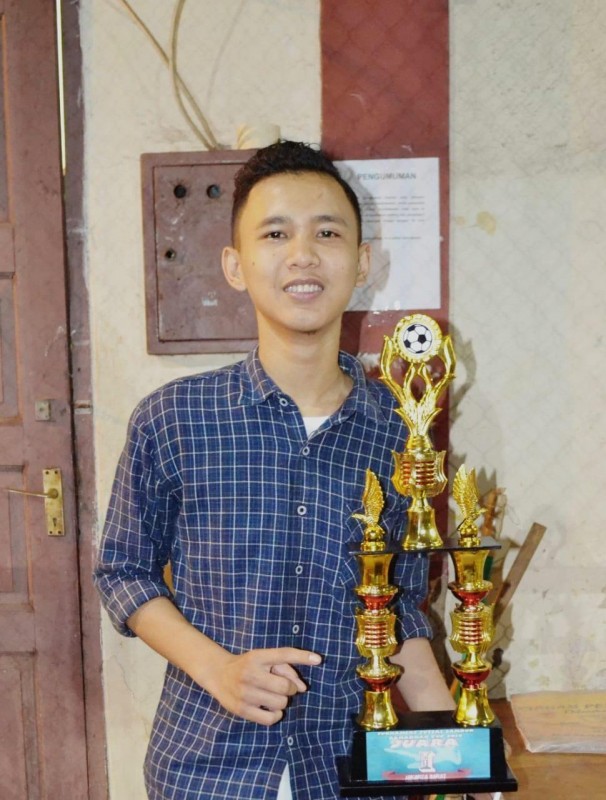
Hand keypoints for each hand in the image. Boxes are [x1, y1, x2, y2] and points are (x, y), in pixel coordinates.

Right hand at [203, 646, 321, 724]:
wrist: (218, 674)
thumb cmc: (248, 665)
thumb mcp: (264, 659)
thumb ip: (286, 669)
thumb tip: (304, 688)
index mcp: (258, 657)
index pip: (283, 655)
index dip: (302, 656)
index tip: (318, 660)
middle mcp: (250, 673)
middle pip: (285, 686)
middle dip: (290, 688)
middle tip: (283, 687)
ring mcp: (244, 693)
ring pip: (280, 703)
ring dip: (282, 701)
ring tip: (273, 696)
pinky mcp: (241, 710)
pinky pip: (271, 719)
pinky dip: (276, 715)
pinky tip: (271, 708)